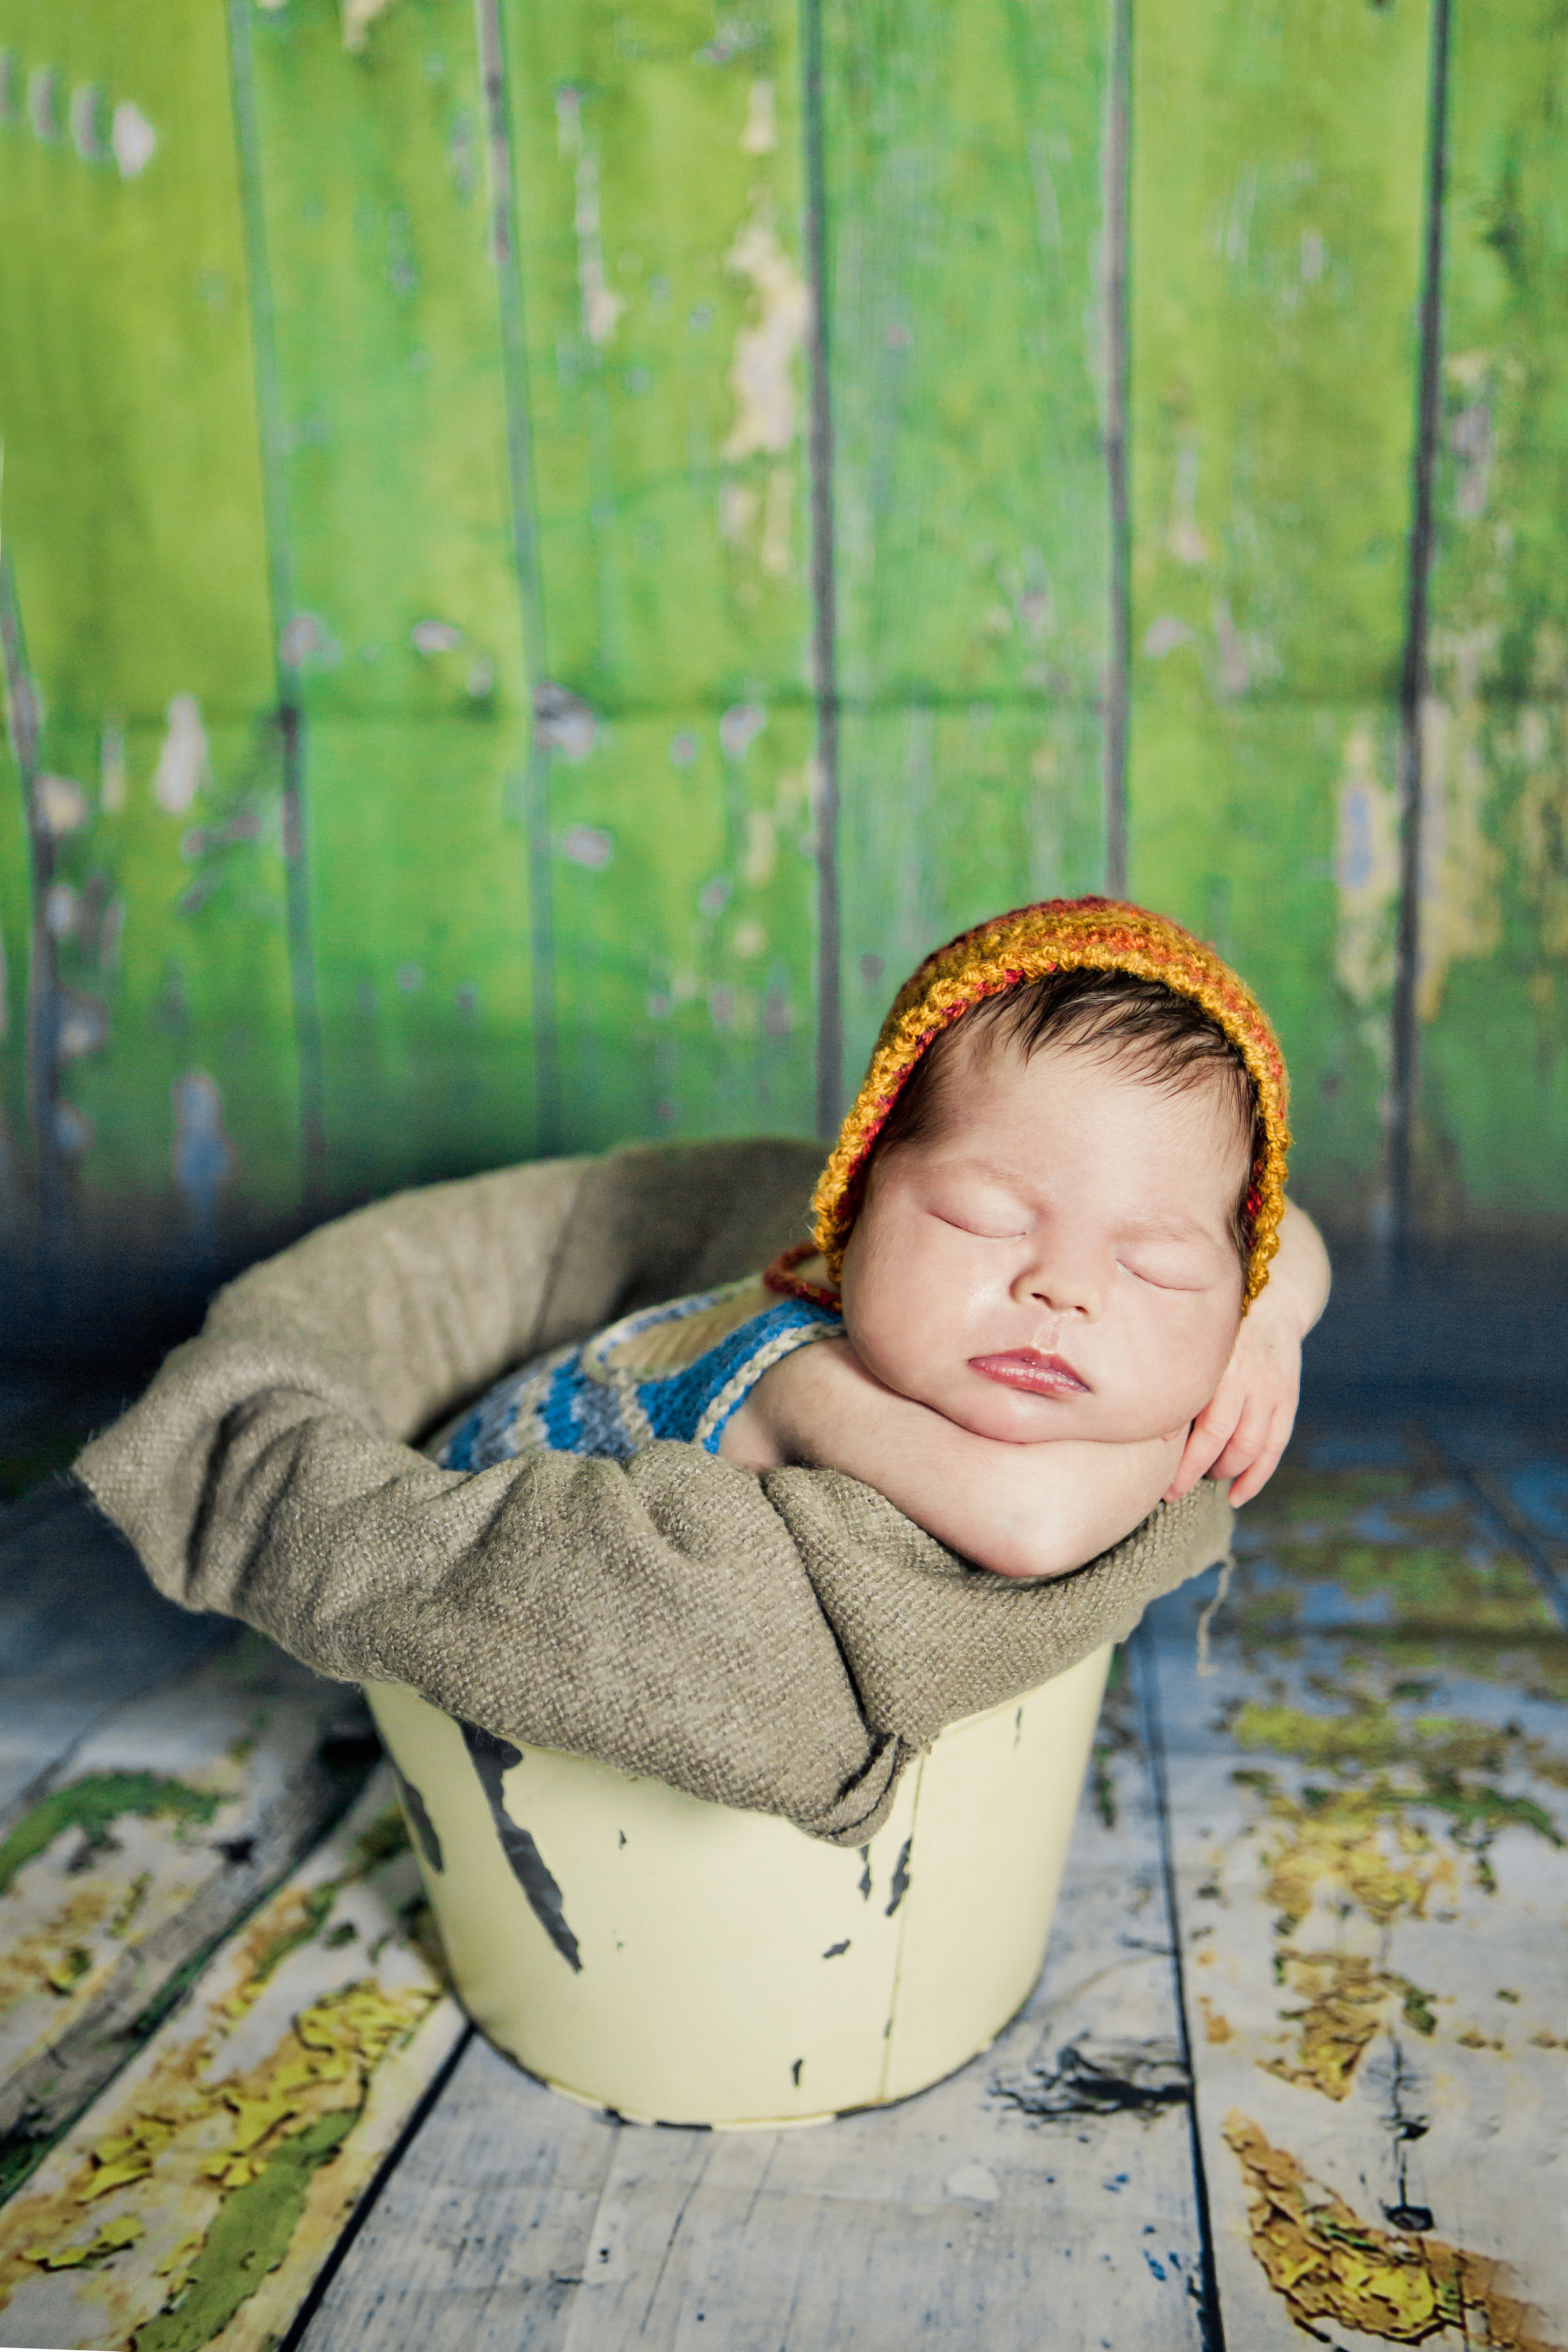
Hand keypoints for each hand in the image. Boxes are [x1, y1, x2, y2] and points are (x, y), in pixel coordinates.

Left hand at [1164, 1200, 1329, 1509]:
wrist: (1270, 1301)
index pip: (1202, 1429)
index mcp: (1217, 1368)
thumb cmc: (1212, 1331)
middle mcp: (1248, 1381)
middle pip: (1225, 1441)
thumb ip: (1168, 1376)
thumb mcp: (1187, 1343)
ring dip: (1226, 1474)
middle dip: (1197, 1473)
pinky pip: (1275, 1447)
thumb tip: (1134, 1422)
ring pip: (1251, 1448)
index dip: (1183, 1463)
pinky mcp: (1287, 1399)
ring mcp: (1271, 1391)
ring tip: (1202, 1484)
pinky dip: (1257, 1477)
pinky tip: (1237, 1496)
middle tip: (1172, 1494)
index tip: (1161, 1485)